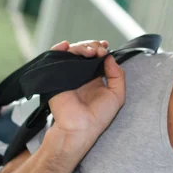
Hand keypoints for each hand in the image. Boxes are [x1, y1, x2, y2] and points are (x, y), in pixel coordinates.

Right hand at [46, 40, 124, 157]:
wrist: (80, 127)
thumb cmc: (99, 116)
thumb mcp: (117, 95)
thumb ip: (117, 75)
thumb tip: (110, 57)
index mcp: (95, 77)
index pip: (96, 56)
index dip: (100, 49)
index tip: (105, 47)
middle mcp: (81, 74)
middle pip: (85, 51)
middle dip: (92, 46)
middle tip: (98, 50)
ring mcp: (68, 74)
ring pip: (72, 52)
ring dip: (81, 47)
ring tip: (89, 51)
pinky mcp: (56, 76)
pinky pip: (55, 58)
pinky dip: (59, 48)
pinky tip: (67, 46)